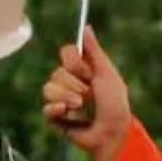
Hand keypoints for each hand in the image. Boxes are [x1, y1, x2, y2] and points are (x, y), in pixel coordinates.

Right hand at [42, 26, 130, 160]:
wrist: (112, 133)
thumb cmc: (115, 104)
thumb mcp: (107, 74)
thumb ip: (95, 51)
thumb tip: (86, 27)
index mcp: (84, 70)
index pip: (66, 53)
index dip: (74, 61)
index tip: (85, 71)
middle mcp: (70, 82)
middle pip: (57, 71)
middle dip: (74, 84)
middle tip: (89, 95)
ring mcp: (61, 100)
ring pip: (48, 88)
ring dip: (66, 97)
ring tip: (80, 107)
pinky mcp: (55, 117)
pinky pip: (45, 107)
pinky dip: (56, 109)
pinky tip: (67, 113)